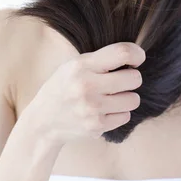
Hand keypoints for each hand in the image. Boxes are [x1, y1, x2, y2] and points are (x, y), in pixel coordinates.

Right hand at [27, 42, 145, 145]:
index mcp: (82, 65)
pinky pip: (125, 116)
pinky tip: (106, 110)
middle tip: (123, 80)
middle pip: (134, 78)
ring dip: (128, 97)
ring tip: (114, 96)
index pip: (122, 53)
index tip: (138, 58)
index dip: (137, 54)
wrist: (42, 121)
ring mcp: (92, 108)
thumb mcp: (74, 65)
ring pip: (133, 99)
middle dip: (133, 78)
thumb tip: (134, 55)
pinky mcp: (96, 126)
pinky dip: (120, 113)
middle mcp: (87, 86)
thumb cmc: (63, 86)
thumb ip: (101, 59)